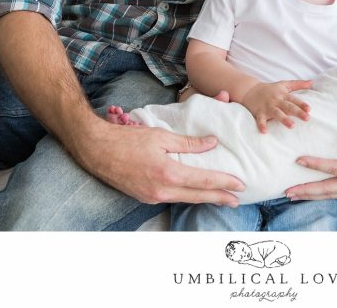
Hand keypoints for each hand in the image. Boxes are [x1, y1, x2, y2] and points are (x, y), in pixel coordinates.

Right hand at [80, 121, 244, 205]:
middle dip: (219, 198)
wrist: (97, 150)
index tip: (239, 184)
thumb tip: (211, 143)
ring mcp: (152, 197)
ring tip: (220, 197)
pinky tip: (195, 193)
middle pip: (198, 196)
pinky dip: (187, 196)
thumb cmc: (127, 139)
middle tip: (237, 199)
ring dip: (204, 198)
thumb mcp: (161, 136)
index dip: (224, 183)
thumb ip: (188, 143)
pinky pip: (173, 198)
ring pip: (185, 199)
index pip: (204, 181)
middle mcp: (162, 190)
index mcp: (168, 173)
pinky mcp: (145, 197)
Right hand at [242, 80, 312, 132]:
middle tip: (307, 118)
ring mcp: (267, 107)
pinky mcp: (259, 112)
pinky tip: (265, 131)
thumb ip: (298, 84)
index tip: (309, 109)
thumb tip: (312, 82)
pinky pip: (260, 119)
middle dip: (297, 112)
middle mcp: (276, 101)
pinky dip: (262, 125)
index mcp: (283, 95)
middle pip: (288, 107)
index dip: (301, 104)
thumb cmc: (270, 89)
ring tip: (292, 126)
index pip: (294, 100)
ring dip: (284, 119)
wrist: (250, 89)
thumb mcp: (284, 84)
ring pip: (277, 113)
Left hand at [285, 132, 336, 199]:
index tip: (299, 159)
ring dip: (312, 196)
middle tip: (286, 191)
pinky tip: (315, 194)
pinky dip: (323, 195)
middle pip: (328, 189)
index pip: (336, 168)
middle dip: (306, 190)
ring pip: (332, 194)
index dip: (317, 164)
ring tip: (293, 196)